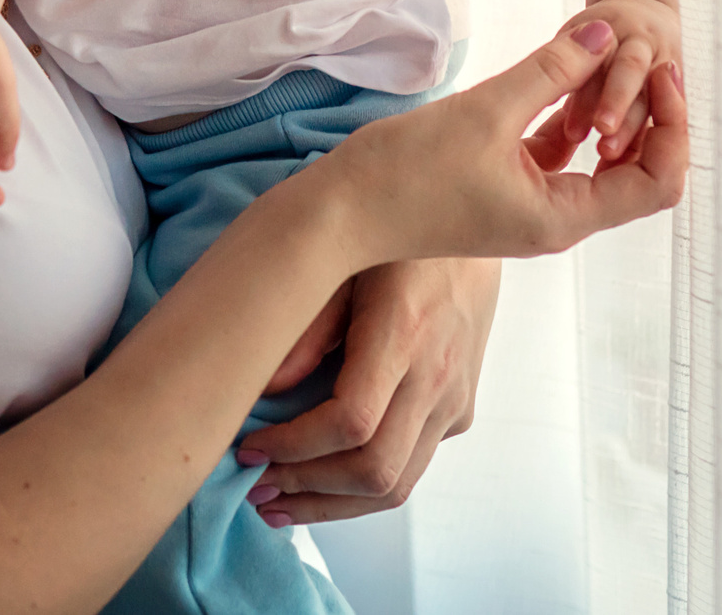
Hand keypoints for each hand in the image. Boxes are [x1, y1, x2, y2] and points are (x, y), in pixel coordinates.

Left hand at [235, 257, 500, 526]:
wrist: (471, 218)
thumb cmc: (397, 233)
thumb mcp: (342, 257)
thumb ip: (307, 324)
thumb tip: (264, 388)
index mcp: (404, 333)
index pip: (351, 422)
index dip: (294, 447)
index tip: (250, 447)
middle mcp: (437, 375)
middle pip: (375, 470)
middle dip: (306, 489)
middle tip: (254, 487)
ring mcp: (454, 398)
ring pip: (398, 484)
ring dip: (332, 504)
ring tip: (279, 503)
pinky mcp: (460, 408)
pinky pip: (413, 466)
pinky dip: (364, 488)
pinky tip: (322, 484)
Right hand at [316, 21, 686, 269]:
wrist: (339, 214)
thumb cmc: (406, 173)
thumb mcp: (486, 110)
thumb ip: (551, 69)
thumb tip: (604, 33)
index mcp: (564, 217)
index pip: (657, 183)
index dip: (673, 127)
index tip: (658, 72)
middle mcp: (556, 222)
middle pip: (637, 177)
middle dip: (651, 121)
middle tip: (645, 62)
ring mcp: (529, 211)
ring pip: (596, 167)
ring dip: (610, 119)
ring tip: (607, 64)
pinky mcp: (503, 194)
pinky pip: (555, 161)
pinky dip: (568, 125)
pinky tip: (559, 84)